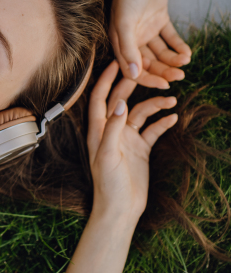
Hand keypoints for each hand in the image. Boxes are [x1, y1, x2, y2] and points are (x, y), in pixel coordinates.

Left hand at [87, 61, 177, 221]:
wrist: (121, 209)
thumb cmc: (108, 185)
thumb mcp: (108, 155)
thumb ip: (113, 129)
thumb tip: (121, 104)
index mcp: (98, 130)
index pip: (100, 98)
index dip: (106, 80)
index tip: (116, 62)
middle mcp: (112, 130)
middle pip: (122, 100)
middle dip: (134, 86)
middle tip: (150, 72)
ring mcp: (127, 138)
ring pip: (141, 113)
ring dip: (155, 105)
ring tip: (172, 99)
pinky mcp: (141, 148)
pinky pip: (153, 129)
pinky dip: (162, 122)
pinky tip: (174, 117)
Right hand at [110, 0, 191, 88]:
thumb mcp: (124, 22)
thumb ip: (127, 48)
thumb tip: (133, 74)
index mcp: (120, 41)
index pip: (133, 69)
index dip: (148, 79)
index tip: (164, 84)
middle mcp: (133, 38)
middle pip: (149, 63)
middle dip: (164, 70)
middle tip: (180, 75)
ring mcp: (147, 29)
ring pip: (161, 52)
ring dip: (173, 59)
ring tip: (185, 61)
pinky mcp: (160, 19)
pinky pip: (170, 38)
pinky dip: (178, 46)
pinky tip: (187, 52)